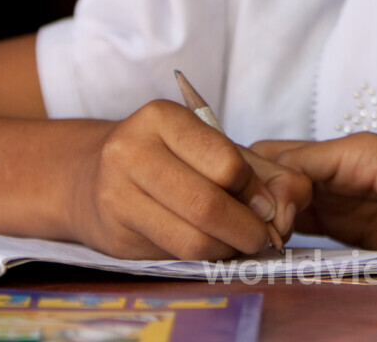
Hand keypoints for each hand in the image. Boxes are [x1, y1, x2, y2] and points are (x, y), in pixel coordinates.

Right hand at [68, 100, 309, 258]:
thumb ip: (265, 170)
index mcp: (162, 118)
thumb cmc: (168, 158)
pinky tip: (213, 248)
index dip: (256, 192)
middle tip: (264, 237)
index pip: (225, 162)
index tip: (269, 206)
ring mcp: (116, 194)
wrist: (91, 176)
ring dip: (228, 250)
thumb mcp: (214, 147)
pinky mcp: (115, 233)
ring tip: (240, 244)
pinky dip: (206, 258)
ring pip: (191, 239)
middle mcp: (131, 151)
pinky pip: (174, 255)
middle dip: (248, 229)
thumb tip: (285, 210)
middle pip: (208, 205)